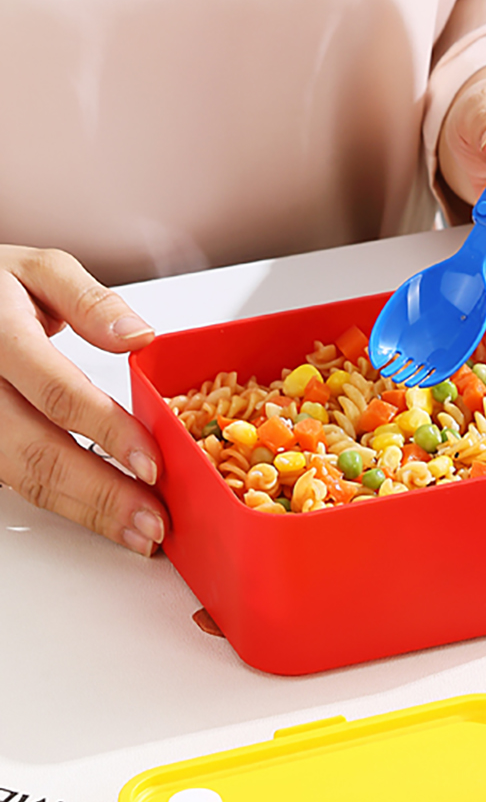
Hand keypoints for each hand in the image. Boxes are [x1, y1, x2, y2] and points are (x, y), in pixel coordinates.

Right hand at [0, 247, 166, 554]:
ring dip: (85, 510)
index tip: (151, 463)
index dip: (106, 432)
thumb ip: (90, 300)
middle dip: (102, 494)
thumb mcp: (38, 271)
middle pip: (38, 452)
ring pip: (23, 478)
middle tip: (153, 521)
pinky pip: (16, 480)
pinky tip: (101, 515)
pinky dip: (64, 502)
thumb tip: (139, 334)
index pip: (56, 393)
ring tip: (137, 530)